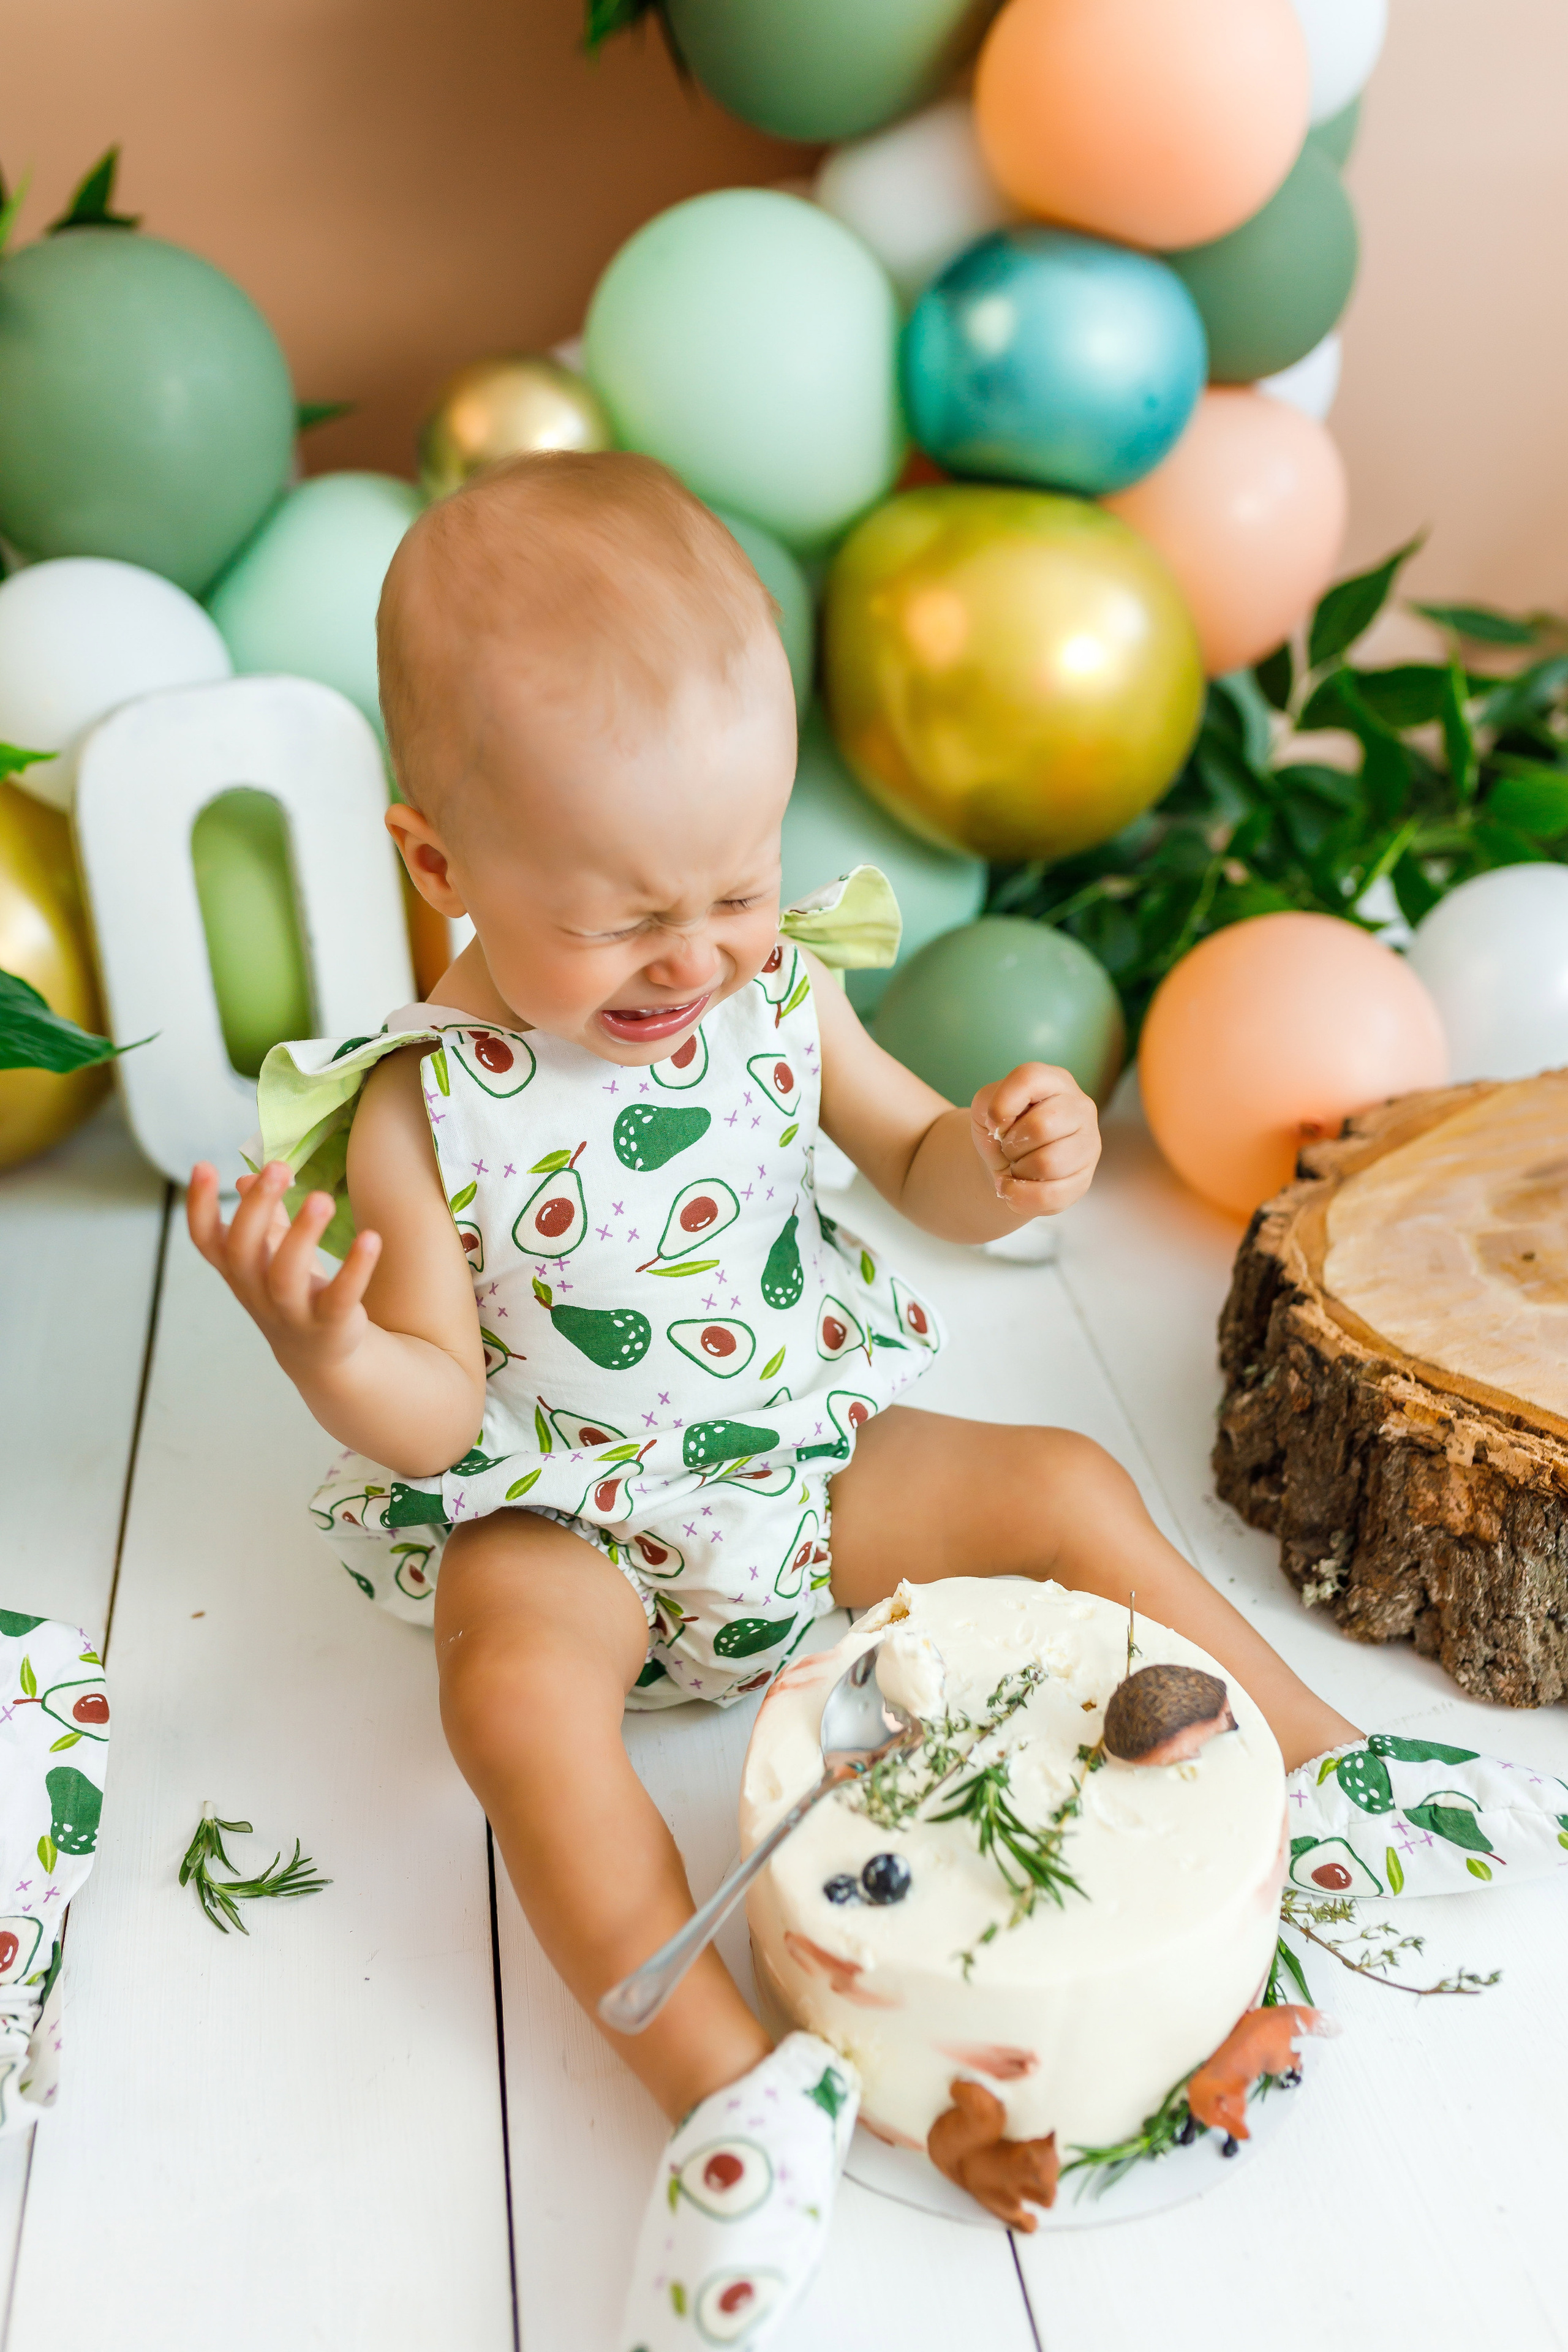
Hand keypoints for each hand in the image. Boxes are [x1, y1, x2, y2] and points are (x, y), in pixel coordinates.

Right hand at [187, 1159, 383, 1382]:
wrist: (320, 1357)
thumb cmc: (291, 1293)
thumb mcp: (270, 1256)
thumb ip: (262, 1218)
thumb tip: (247, 1177)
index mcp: (238, 1271)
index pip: (206, 1240)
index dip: (199, 1206)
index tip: (202, 1165)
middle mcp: (257, 1291)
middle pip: (243, 1250)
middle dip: (257, 1207)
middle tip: (278, 1167)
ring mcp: (291, 1311)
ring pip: (286, 1275)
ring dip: (302, 1234)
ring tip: (323, 1197)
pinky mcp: (330, 1323)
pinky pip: (341, 1296)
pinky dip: (355, 1269)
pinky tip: (370, 1238)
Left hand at [970, 1064, 1100, 1217]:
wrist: (1008, 1162)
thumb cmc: (1002, 1128)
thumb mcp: (985, 1106)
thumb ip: (988, 1102)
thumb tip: (1003, 1124)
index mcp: (1054, 1080)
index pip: (1029, 1079)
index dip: (1003, 1104)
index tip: (994, 1122)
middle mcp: (1080, 1107)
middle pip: (1041, 1126)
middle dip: (1011, 1144)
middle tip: (1008, 1148)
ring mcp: (1088, 1144)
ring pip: (1049, 1163)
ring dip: (1019, 1170)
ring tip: (1016, 1166)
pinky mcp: (1083, 1179)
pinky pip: (1051, 1195)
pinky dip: (1021, 1196)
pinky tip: (1014, 1188)